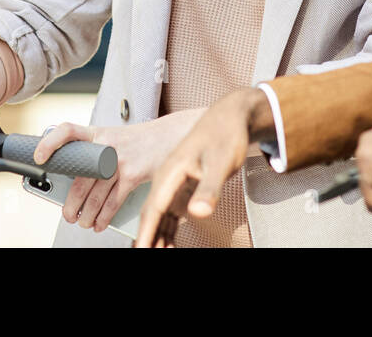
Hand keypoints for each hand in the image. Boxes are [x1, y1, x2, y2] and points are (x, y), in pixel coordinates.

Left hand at [32, 109, 202, 232]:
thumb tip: (76, 177)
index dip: (51, 143)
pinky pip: (113, 201)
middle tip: (67, 214)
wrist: (173, 135)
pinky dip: (104, 216)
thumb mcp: (115, 137)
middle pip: (80, 177)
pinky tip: (99, 223)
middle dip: (71, 202)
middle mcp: (107, 145)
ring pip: (95, 194)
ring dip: (87, 214)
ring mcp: (120, 160)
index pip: (68, 131)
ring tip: (82, 222)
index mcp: (99, 133)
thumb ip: (97, 152)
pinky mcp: (134, 174)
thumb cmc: (141, 141)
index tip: (39, 157)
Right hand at [134, 88, 269, 246]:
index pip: (153, 209)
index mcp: (170, 173)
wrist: (230, 117)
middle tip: (143, 254)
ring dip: (157, 238)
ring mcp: (174, 185)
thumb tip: (198, 212)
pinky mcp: (183, 189)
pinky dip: (167, 232)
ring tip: (158, 253)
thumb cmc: (225, 135)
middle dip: (147, 239)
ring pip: (159, 218)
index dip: (145, 233)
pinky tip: (168, 244)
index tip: (140, 250)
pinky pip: (170, 215)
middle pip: (151, 216)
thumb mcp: (220, 163)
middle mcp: (167, 180)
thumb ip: (209, 188)